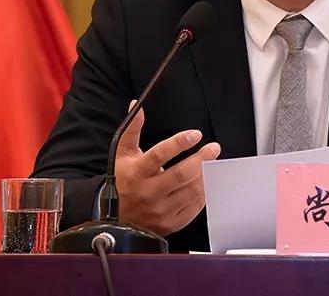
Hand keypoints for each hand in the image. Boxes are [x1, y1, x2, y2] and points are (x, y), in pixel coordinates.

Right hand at [114, 103, 220, 235]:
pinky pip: (194, 207)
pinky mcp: (170, 223)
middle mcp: (148, 192)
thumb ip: (132, 129)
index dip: (179, 143)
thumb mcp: (123, 153)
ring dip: (205, 175)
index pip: (160, 155)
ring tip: (212, 162)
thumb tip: (137, 105)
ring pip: (191, 191)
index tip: (195, 134)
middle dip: (201, 159)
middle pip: (181, 174)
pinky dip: (204, 193)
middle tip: (214, 148)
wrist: (115, 218)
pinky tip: (206, 181)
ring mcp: (160, 209)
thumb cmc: (122, 180)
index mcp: (137, 172)